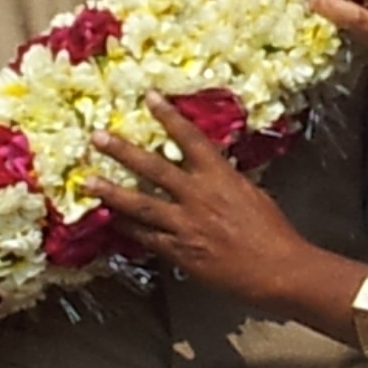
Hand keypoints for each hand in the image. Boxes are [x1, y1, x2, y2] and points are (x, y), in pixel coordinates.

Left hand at [92, 98, 319, 304]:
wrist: (278, 269)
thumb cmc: (273, 232)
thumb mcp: (252, 195)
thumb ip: (225, 181)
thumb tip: (210, 170)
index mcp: (220, 177)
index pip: (191, 138)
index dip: (169, 116)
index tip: (150, 97)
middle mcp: (198, 196)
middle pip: (154, 169)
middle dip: (123, 151)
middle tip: (98, 138)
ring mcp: (185, 225)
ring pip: (141, 205)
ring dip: (112, 192)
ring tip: (89, 182)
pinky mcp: (180, 252)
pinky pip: (146, 237)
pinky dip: (128, 228)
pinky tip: (112, 221)